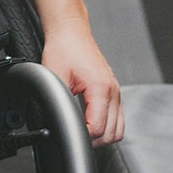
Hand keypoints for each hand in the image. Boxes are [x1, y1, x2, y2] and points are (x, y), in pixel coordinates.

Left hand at [39, 27, 122, 145]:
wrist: (71, 32)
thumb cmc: (64, 48)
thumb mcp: (54, 76)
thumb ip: (56, 100)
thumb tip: (55, 119)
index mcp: (100, 88)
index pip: (98, 128)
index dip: (83, 137)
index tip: (69, 134)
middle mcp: (113, 91)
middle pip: (112, 133)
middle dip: (93, 141)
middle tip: (74, 136)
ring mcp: (115, 91)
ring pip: (118, 129)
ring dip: (102, 136)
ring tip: (82, 133)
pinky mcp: (113, 91)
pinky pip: (118, 118)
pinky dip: (107, 127)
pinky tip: (91, 124)